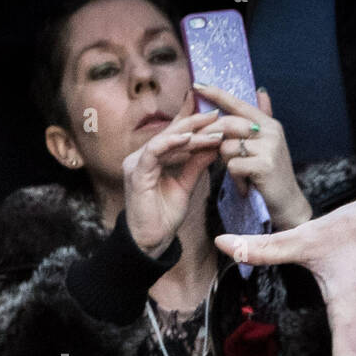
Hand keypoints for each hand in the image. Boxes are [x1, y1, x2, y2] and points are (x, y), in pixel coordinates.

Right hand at [123, 92, 224, 255]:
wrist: (151, 241)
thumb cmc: (165, 216)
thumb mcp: (186, 185)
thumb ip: (196, 164)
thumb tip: (214, 146)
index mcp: (152, 158)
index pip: (175, 135)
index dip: (195, 125)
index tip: (219, 119)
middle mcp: (142, 156)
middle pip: (170, 132)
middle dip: (195, 123)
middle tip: (217, 115)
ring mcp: (137, 163)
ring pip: (164, 139)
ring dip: (189, 133)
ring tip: (210, 128)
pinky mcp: (136, 174)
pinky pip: (153, 152)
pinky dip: (170, 143)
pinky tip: (188, 138)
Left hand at [193, 83, 312, 229]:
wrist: (287, 204)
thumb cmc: (271, 176)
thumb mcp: (267, 144)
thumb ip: (260, 120)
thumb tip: (261, 91)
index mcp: (269, 123)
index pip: (238, 103)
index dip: (217, 93)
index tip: (197, 84)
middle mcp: (271, 131)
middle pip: (227, 124)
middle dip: (210, 138)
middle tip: (202, 150)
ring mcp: (269, 147)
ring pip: (226, 147)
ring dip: (226, 165)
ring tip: (240, 176)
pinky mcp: (264, 165)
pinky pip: (232, 166)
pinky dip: (234, 179)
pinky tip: (245, 187)